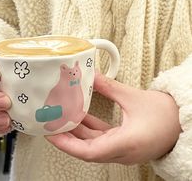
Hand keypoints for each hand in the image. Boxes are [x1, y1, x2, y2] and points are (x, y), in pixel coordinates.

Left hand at [46, 72, 181, 163]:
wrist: (183, 122)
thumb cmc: (166, 115)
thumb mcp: (133, 97)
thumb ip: (108, 86)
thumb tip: (90, 75)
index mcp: (126, 144)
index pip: (88, 152)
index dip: (66, 144)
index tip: (51, 135)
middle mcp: (122, 152)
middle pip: (87, 149)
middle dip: (67, 136)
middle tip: (51, 124)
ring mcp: (123, 149)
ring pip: (93, 144)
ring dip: (77, 132)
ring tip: (62, 118)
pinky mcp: (123, 143)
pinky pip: (102, 139)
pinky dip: (89, 129)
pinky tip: (80, 116)